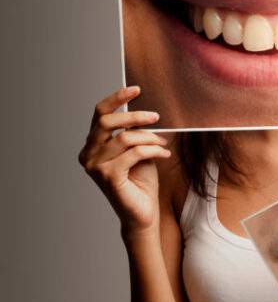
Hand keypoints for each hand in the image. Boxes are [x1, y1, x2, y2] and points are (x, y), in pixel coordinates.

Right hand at [78, 86, 169, 237]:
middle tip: (156, 117)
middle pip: (107, 122)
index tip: (136, 89)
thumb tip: (145, 112)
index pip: (99, 114)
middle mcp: (88, 154)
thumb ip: (134, 132)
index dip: (116, 98)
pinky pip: (134, 153)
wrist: (143, 212)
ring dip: (149, 138)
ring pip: (124, 138)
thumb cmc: (141, 181)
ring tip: (163, 144)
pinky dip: (152, 151)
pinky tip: (164, 155)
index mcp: (92, 145)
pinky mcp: (108, 177)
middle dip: (134, 116)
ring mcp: (95, 167)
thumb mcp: (138, 150)